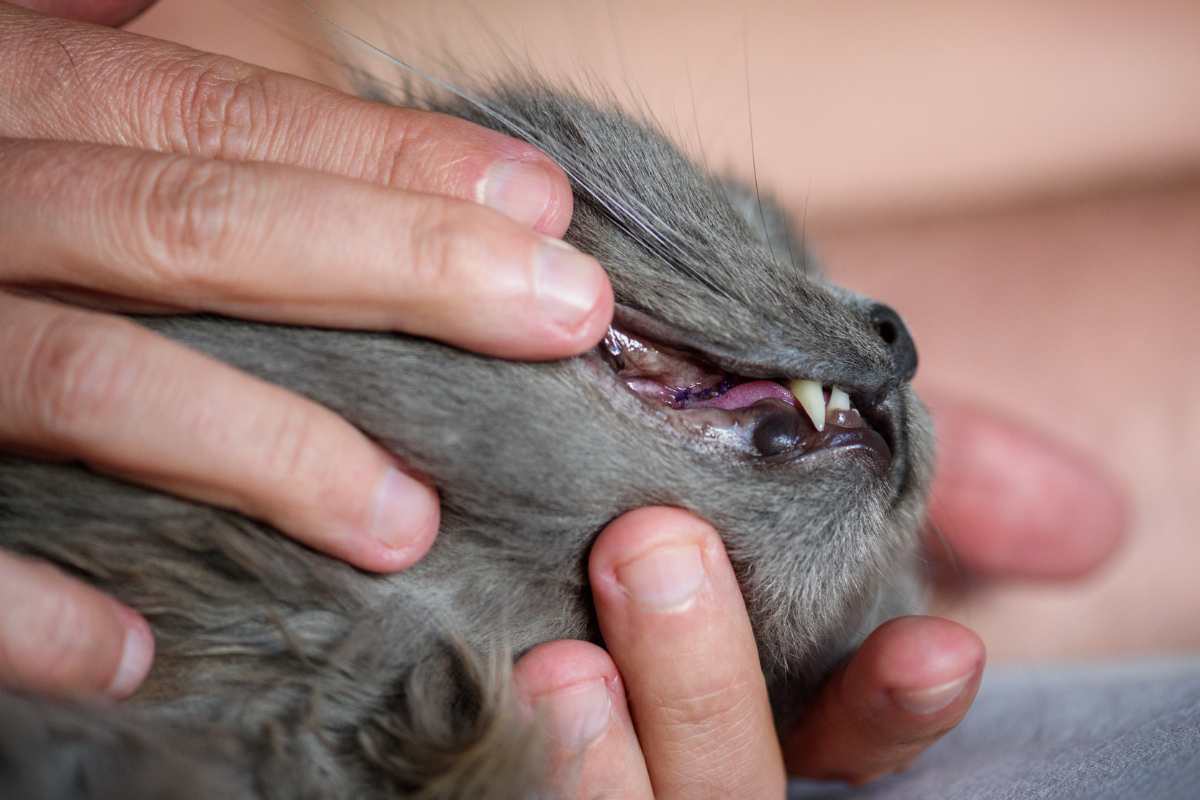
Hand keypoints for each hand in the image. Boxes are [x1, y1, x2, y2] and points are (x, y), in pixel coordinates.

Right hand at [0, 2, 609, 697]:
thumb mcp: (12, 122)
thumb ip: (133, 125)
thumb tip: (322, 146)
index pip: (215, 115)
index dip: (388, 157)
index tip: (542, 204)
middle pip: (189, 222)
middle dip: (394, 264)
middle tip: (561, 316)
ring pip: (83, 378)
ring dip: (263, 452)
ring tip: (408, 522)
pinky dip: (27, 606)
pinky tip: (141, 657)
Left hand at [514, 394, 1125, 795]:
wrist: (548, 461)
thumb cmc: (696, 470)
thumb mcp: (813, 473)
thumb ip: (942, 494)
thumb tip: (1083, 519)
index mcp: (776, 700)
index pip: (858, 745)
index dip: (895, 716)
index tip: (935, 647)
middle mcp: (696, 750)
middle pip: (728, 793)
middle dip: (708, 693)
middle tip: (654, 546)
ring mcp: (607, 767)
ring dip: (601, 765)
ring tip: (564, 662)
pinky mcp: (499, 767)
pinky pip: (508, 794)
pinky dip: (515, 767)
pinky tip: (493, 692)